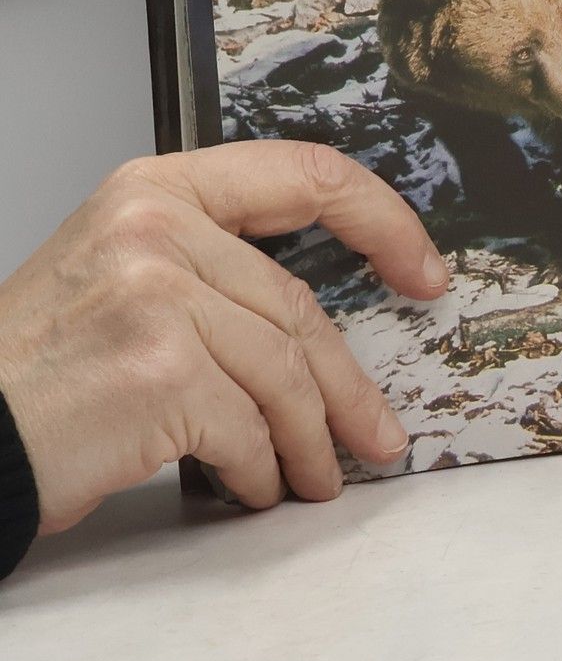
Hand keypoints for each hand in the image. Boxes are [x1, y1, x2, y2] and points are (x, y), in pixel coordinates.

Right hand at [0, 142, 448, 532]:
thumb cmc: (35, 367)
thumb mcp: (122, 273)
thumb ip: (213, 265)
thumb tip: (316, 322)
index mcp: (157, 188)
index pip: (306, 173)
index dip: (383, 220)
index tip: (424, 268)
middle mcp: (158, 229)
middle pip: (299, 306)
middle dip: (349, 383)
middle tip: (380, 430)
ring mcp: (158, 295)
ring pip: (285, 373)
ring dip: (314, 439)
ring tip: (319, 477)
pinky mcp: (160, 370)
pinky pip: (248, 426)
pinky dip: (263, 467)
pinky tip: (258, 487)